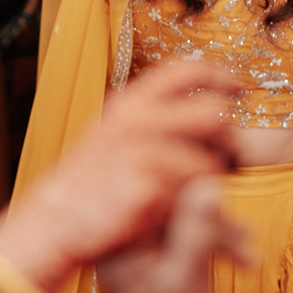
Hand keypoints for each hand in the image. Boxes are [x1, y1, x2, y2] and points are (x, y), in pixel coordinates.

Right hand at [0, 61, 238, 288]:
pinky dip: (199, 208)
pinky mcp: (147, 187)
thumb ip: (150, 118)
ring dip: (216, 180)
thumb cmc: (88, 183)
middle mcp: (136, 120)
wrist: (54, 222)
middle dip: (229, 140)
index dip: (220, 75)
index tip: (238, 87)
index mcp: (129, 102)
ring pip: (210, 161)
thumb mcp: (112, 134)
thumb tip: (203, 108)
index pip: (187, 70)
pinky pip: (195, 195)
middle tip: (229, 159)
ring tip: (205, 195)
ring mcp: (141, 153)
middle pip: (213, 115)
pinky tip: (182, 214)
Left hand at [102, 177, 251, 292]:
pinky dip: (217, 240)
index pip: (154, 187)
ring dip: (221, 230)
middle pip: (173, 197)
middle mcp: (124, 236)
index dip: (193, 179)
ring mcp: (140, 244)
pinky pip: (189, 230)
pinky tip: (241, 256)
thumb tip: (209, 183)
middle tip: (244, 235)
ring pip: (186, 213)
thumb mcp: (186, 284)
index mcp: (118, 239)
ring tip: (247, 253)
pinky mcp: (157, 253)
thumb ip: (196, 233)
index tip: (227, 181)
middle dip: (213, 214)